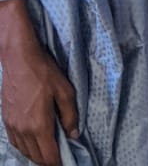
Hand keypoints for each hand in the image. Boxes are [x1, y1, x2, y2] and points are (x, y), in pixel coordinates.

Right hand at [0, 0, 78, 165]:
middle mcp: (23, 130)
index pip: (48, 156)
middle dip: (47, 160)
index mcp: (39, 125)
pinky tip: (32, 140)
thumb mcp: (65, 90)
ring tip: (47, 149)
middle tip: (58, 156)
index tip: (64, 162)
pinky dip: (25, 146)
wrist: (19, 59)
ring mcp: (12, 126)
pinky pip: (15, 142)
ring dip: (36, 154)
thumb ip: (70, 115)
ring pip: (24, 151)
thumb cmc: (44, 72)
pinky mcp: (6, 120)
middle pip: (35, 157)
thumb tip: (74, 134)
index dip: (57, 163)